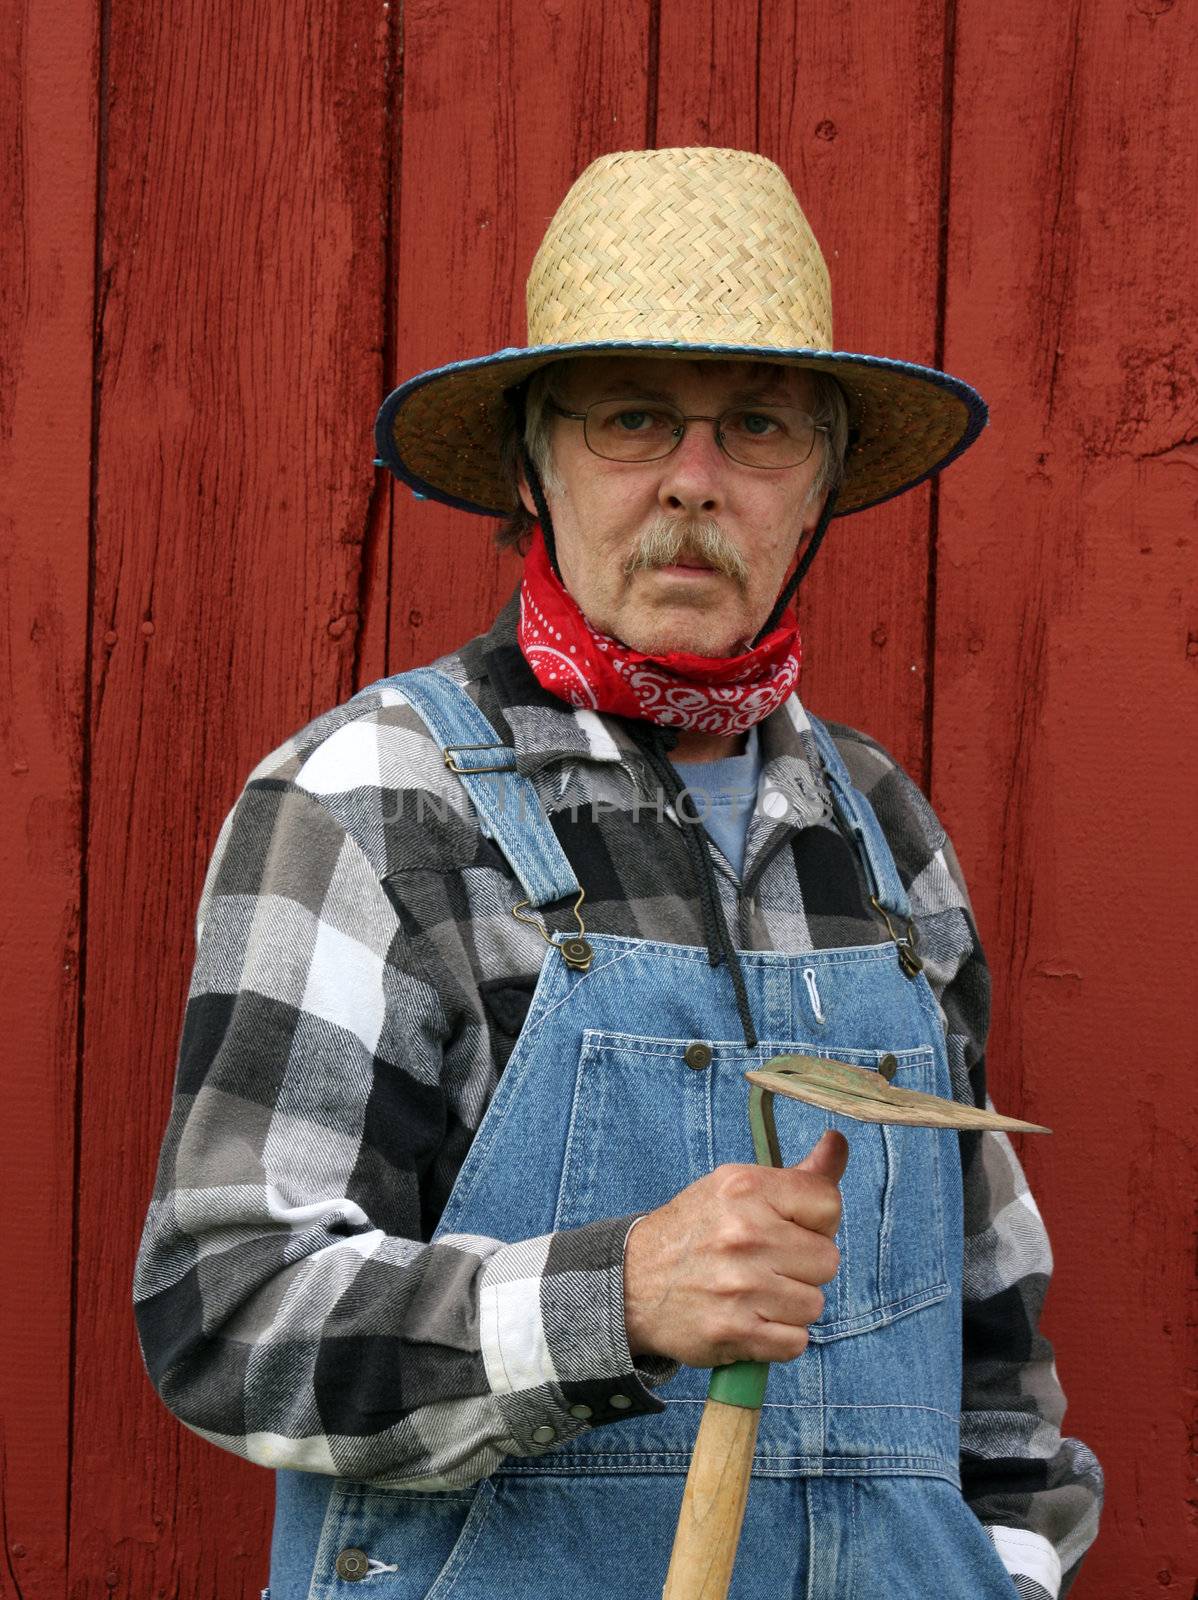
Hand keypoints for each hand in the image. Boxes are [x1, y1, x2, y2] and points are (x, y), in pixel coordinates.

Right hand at [623, 1129, 847, 1366]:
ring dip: (791, 1304)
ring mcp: (740, 1286)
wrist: (632, 1282)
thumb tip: (839, 1143)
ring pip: (814, 1304)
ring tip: (756, 1291)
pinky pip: (796, 1342)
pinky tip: (752, 1318)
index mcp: (745, 1189)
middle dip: (804, 1266)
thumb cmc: (695, 1231)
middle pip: (828, 1259)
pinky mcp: (735, 1331)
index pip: (828, 1203)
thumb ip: (797, 1175)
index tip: (791, 1226)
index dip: (818, 1221)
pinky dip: (778, 1336)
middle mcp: (744, 1234)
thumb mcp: (736, 1187)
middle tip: (767, 1262)